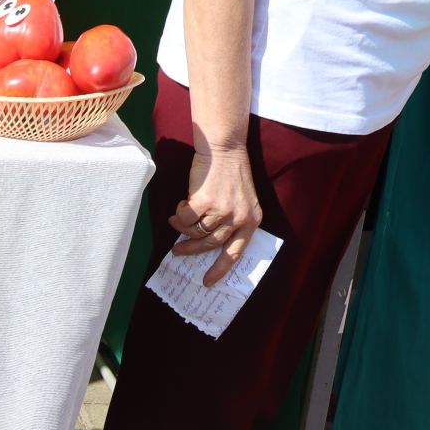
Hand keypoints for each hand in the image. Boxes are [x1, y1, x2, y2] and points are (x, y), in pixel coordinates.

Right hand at [170, 145, 261, 286]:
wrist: (224, 148)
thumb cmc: (231, 173)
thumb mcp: (241, 200)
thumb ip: (231, 221)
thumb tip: (205, 242)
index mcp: (251, 220)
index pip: (235, 252)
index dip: (220, 269)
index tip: (207, 281)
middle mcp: (239, 218)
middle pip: (210, 244)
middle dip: (190, 249)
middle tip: (177, 251)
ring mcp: (222, 210)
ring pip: (195, 231)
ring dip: (182, 227)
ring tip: (177, 218)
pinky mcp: (205, 202)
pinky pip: (185, 218)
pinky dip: (179, 214)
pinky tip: (180, 205)